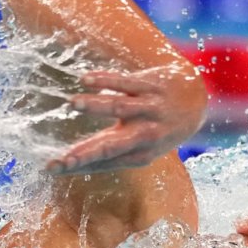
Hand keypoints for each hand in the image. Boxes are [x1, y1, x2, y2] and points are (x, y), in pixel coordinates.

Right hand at [46, 62, 206, 174]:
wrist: (196, 100)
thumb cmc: (157, 128)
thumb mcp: (139, 146)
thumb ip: (107, 151)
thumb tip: (68, 161)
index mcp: (139, 155)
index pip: (103, 162)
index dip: (78, 165)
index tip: (51, 167)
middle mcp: (146, 135)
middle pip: (112, 147)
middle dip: (85, 154)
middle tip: (60, 159)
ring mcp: (151, 110)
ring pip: (121, 107)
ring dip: (96, 105)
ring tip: (73, 104)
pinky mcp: (153, 86)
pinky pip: (127, 82)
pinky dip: (106, 80)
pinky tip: (85, 80)